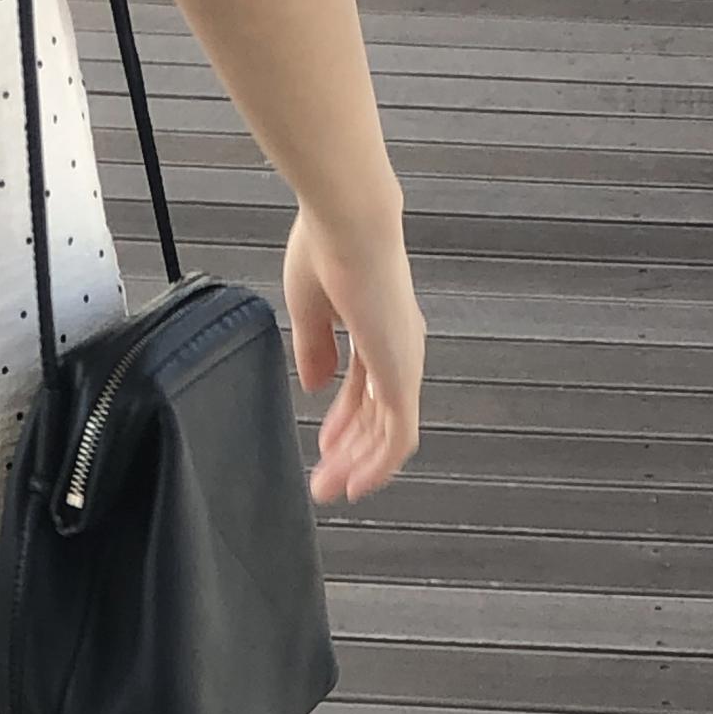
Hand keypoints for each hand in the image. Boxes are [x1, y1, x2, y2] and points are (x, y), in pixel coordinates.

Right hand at [283, 198, 425, 504]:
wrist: (348, 224)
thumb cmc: (326, 247)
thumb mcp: (309, 308)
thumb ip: (314, 350)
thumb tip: (315, 385)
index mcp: (378, 326)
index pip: (365, 386)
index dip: (344, 420)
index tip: (325, 445)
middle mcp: (397, 347)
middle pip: (377, 414)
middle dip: (350, 450)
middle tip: (325, 480)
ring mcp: (402, 363)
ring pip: (386, 432)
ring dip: (359, 465)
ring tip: (330, 489)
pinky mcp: (402, 377)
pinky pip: (398, 437)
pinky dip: (378, 465)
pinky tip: (356, 486)